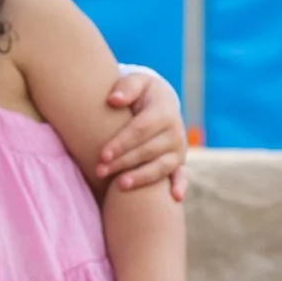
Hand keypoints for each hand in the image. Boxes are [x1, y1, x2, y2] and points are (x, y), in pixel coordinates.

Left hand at [99, 71, 189, 201]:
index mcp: (164, 111)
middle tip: (100, 171)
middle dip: (123, 162)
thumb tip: (113, 100)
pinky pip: (182, 176)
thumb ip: (126, 87)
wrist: (161, 104)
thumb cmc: (141, 94)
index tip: (102, 154)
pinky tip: (174, 198)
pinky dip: (180, 186)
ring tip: (120, 185)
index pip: (141, 129)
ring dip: (142, 177)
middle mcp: (176, 132)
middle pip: (148, 150)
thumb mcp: (136, 82)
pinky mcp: (179, 163)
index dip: (122, 143)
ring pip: (161, 167)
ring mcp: (179, 149)